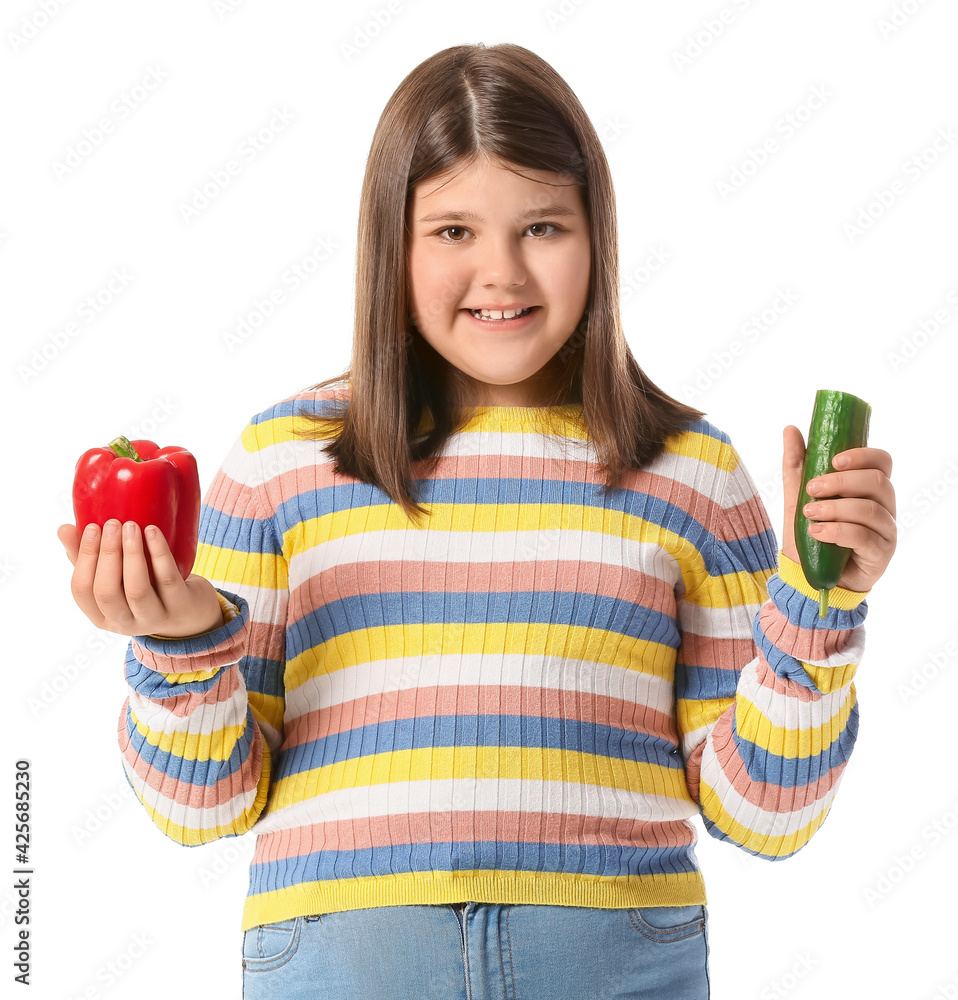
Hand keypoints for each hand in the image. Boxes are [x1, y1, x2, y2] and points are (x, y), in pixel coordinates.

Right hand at [58, 520, 223, 637]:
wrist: (192, 612)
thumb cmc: (147, 588)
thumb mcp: (117, 579)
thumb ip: (89, 558)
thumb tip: (64, 528)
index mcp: (102, 616)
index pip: (82, 591)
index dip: (84, 558)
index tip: (91, 527)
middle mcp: (125, 623)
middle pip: (107, 591)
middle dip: (107, 554)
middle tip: (112, 523)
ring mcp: (154, 617)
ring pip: (137, 589)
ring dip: (131, 554)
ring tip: (131, 525)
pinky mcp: (180, 606)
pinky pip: (166, 579)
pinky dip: (158, 553)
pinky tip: (153, 532)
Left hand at [781, 425, 896, 592]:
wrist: (807, 573)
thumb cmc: (811, 531)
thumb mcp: (798, 495)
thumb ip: (797, 464)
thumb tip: (791, 429)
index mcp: (870, 487)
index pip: (882, 461)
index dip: (862, 456)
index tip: (834, 460)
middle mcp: (885, 506)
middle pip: (876, 482)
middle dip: (841, 482)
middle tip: (812, 489)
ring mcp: (886, 530)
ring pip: (869, 509)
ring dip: (834, 508)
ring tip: (808, 513)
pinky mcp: (880, 554)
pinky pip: (863, 537)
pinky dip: (836, 531)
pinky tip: (816, 532)